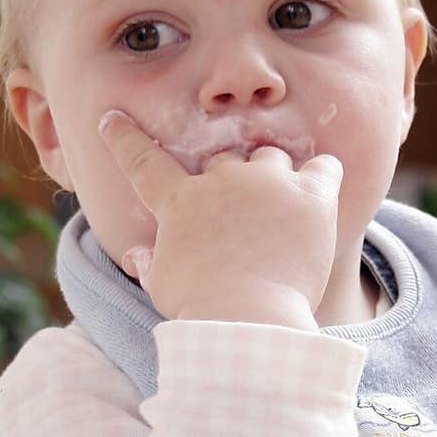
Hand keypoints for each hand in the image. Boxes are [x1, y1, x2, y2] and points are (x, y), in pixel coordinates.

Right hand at [99, 110, 342, 326]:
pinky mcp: (311, 197)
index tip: (111, 118)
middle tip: (239, 218)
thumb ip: (151, 264)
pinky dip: (322, 176)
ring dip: (272, 177)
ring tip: (278, 212)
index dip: (125, 139)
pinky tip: (319, 196)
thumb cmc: (199, 306)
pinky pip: (325, 168)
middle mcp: (222, 180)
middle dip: (229, 181)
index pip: (145, 163)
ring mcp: (268, 183)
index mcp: (180, 202)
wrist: (249, 318)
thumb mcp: (162, 286)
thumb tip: (135, 256)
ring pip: (271, 157)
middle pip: (224, 159)